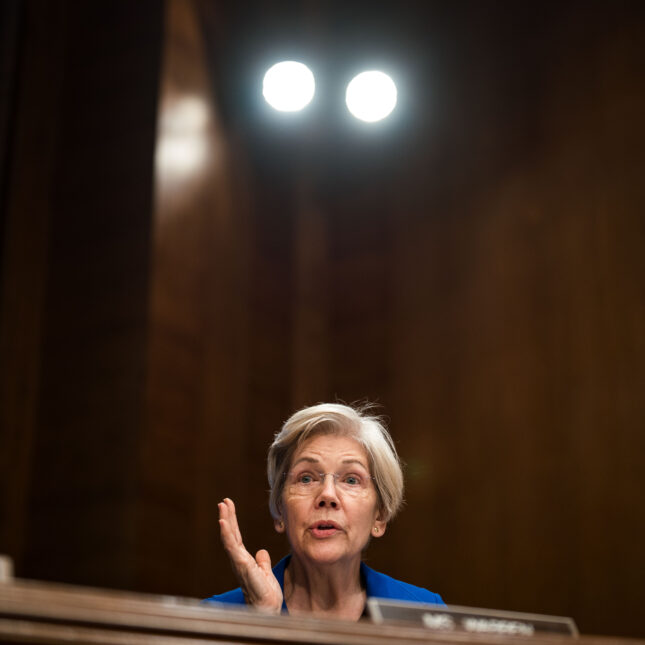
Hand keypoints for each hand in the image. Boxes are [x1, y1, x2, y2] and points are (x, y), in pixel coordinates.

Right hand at [218, 498, 282, 612]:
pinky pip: (232, 547)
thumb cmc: (266, 594)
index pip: (236, 536)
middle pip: (231, 534)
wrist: (268, 609)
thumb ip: (262, 561)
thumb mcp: (265, 572)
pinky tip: (223, 522)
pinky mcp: (242, 565)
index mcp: (243, 559)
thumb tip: (261, 551)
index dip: (232, 521)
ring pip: (229, 538)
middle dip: (227, 517)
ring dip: (225, 521)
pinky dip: (227, 534)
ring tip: (222, 506)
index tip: (229, 506)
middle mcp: (238, 559)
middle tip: (224, 501)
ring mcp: (238, 562)